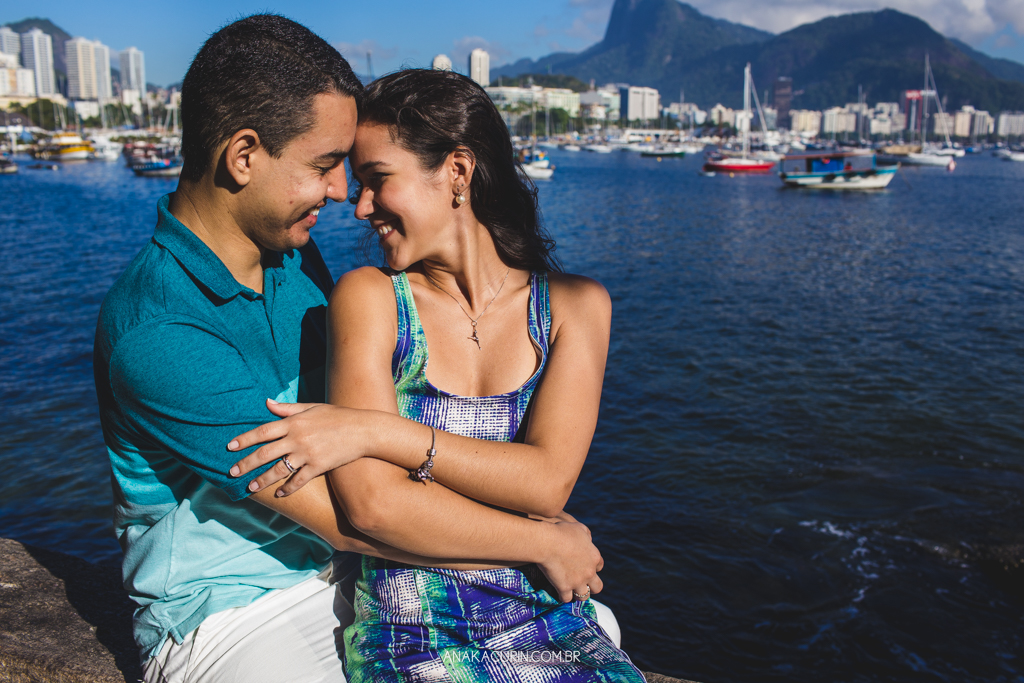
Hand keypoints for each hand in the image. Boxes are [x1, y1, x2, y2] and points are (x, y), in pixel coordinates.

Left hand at [228, 400, 367, 495]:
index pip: (263, 431)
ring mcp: (308, 454)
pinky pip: (299, 480)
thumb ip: (287, 408)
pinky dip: (288, 488)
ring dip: (262, 480)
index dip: (245, 439)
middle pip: (266, 453)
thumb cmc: (337, 416)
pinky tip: (279, 494)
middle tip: (232, 472)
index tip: (230, 447)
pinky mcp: (319, 466)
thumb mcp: (311, 407)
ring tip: (250, 487)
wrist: (363, 430)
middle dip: (247, 463)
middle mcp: (298, 438)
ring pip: (279, 470)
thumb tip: (267, 402)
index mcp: (294, 422)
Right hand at [536, 514, 603, 602]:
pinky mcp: (564, 588)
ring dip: (578, 594)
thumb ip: (587, 535)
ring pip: (584, 597)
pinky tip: (558, 592)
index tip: (584, 564)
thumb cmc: (562, 531)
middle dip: (591, 585)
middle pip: (598, 587)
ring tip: (571, 591)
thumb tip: (588, 540)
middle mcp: (589, 572)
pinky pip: (566, 599)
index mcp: (594, 557)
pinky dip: (563, 597)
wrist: (548, 542)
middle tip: (581, 582)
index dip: (592, 566)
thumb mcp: (580, 528)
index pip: (600, 566)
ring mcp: (577, 582)